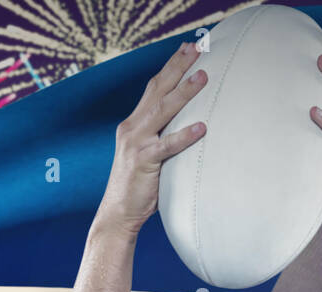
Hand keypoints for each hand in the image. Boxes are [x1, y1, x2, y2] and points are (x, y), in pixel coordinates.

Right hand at [97, 41, 207, 237]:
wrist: (117, 214)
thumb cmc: (138, 186)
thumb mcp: (148, 154)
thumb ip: (162, 137)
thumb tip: (192, 126)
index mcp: (133, 124)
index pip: (154, 87)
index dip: (170, 66)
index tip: (186, 48)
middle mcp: (132, 128)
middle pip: (157, 89)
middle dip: (178, 66)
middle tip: (198, 47)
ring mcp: (136, 143)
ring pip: (162, 110)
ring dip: (184, 92)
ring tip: (203, 77)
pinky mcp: (143, 162)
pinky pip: (167, 146)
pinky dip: (184, 135)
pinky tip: (202, 127)